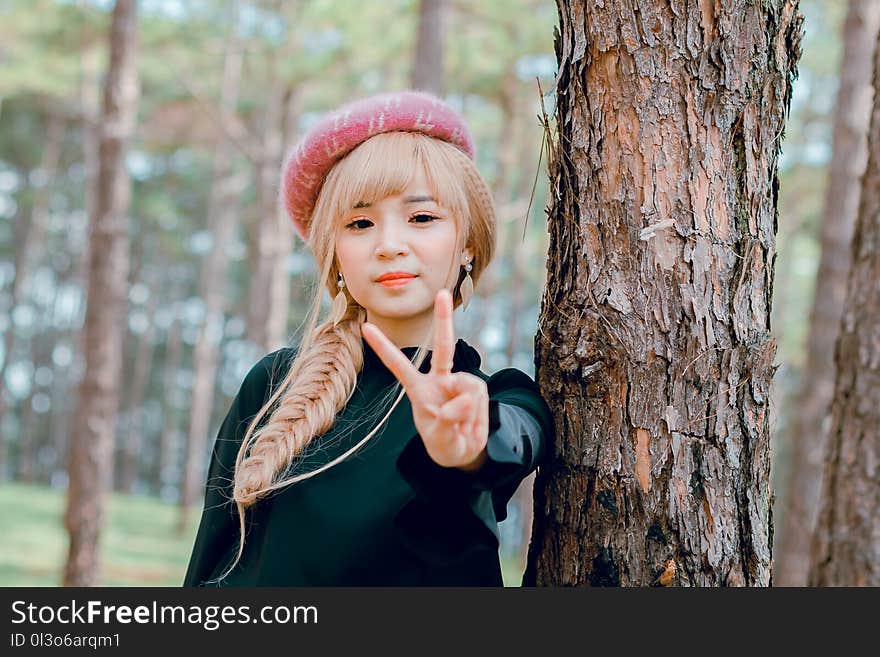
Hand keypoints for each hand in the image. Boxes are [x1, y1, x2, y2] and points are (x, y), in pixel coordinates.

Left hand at [361, 288, 488, 471]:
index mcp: (418, 390)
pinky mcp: (475, 390)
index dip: (383, 347)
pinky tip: (471, 421)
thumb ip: (449, 419)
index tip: (365, 327)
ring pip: (468, 388)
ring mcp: (459, 383)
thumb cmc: (445, 443)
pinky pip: (478, 396)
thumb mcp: (443, 439)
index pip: (398, 365)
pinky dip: (476, 412)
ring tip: (461, 427)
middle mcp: (439, 380)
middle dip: (444, 319)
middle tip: (443, 293)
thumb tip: (466, 397)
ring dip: (467, 412)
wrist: (464, 451)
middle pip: (444, 347)